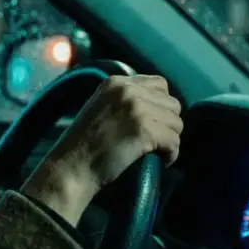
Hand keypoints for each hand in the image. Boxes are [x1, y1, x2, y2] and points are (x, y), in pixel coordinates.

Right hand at [23, 75, 182, 226]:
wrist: (71, 166)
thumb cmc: (83, 144)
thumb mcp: (101, 107)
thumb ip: (125, 100)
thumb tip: (157, 106)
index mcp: (116, 82)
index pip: (160, 84)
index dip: (161, 106)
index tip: (153, 123)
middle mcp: (128, 90)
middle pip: (173, 104)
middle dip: (167, 124)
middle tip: (155, 140)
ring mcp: (137, 109)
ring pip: (177, 124)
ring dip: (170, 140)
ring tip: (155, 152)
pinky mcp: (144, 130)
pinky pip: (174, 142)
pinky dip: (170, 155)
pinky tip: (159, 161)